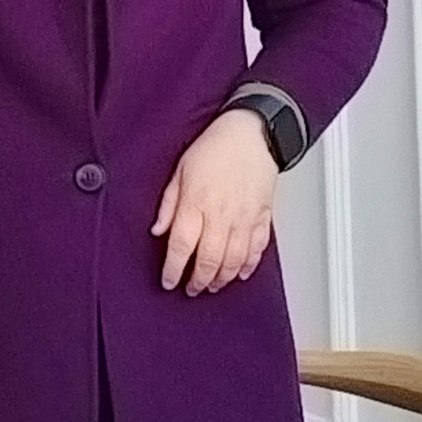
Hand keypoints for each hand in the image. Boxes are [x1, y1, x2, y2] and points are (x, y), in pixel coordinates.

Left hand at [151, 109, 277, 295]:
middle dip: (198, 281)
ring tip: (212, 285)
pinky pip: (257, 249)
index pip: (182, 246)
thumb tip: (158, 230)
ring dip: (222, 279)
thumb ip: (169, 203)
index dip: (173, 269)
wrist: (250, 133)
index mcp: (197, 202)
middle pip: (209, 260)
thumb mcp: (180, 170)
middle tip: (191, 289)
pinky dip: (249, 266)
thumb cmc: (214, 147)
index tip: (168, 281)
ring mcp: (245, 218)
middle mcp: (221, 214)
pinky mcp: (263, 216)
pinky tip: (240, 273)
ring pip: (234, 260)